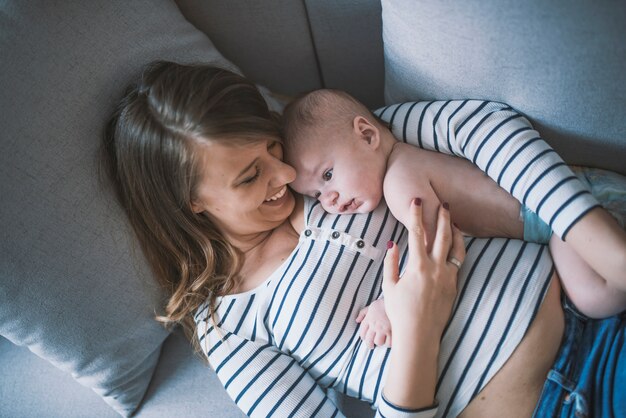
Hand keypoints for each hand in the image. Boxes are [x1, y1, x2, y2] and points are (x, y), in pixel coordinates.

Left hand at [356, 299, 391, 348]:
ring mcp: (383, 329)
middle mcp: (374, 325)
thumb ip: (363, 313)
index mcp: (369, 319)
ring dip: (380, 343)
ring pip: (378, 342)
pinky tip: (390, 341)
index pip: (362, 332)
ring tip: (382, 342)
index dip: (363, 337)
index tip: (365, 338)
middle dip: (369, 344)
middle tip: (371, 346)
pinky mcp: (392, 331)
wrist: (395, 301)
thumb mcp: (371, 306)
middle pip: (369, 340)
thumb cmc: (382, 304)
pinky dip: (389, 343)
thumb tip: (357, 320)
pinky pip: (389, 342)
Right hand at [383, 199, 464, 341]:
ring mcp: (448, 277)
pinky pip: (458, 262)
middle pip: (442, 236)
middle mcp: (436, 269)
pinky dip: (457, 249)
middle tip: (443, 203)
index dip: (416, 215)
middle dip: (442, 217)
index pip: (417, 234)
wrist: (419, 335)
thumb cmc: (400, 312)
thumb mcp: (389, 287)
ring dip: (455, 232)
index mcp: (418, 267)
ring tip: (453, 221)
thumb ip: (391, 263)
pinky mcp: (454, 285)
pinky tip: (455, 244)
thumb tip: (393, 244)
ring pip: (456, 248)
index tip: (416, 201)